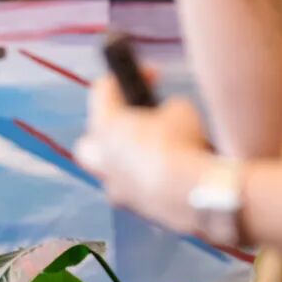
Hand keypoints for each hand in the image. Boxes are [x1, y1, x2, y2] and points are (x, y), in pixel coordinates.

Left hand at [75, 73, 210, 233]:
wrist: (191, 192)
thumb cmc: (181, 145)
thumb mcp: (180, 109)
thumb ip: (166, 108)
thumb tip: (168, 116)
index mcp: (105, 128)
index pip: (101, 91)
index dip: (126, 76)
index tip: (151, 74)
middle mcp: (102, 161)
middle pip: (89, 142)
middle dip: (108, 130)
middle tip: (133, 122)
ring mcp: (116, 188)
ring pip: (110, 171)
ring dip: (126, 159)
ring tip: (154, 151)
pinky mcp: (135, 208)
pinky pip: (134, 190)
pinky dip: (147, 180)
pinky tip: (170, 175)